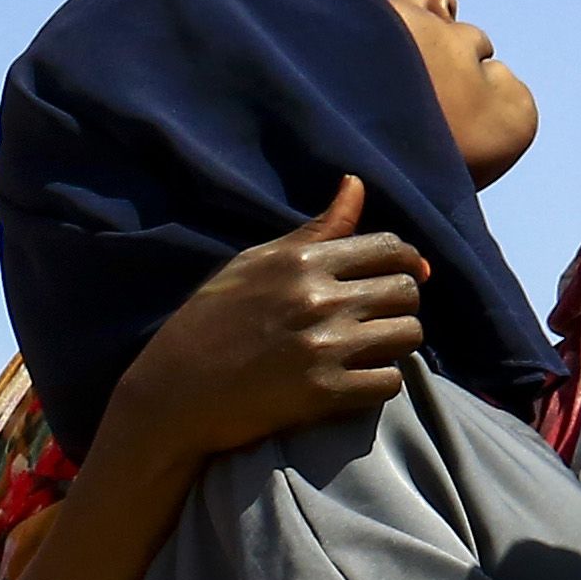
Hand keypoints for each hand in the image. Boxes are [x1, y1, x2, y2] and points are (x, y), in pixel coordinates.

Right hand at [103, 180, 421, 470]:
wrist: (172, 395)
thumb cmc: (209, 324)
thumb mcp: (254, 264)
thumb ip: (314, 230)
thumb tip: (356, 184)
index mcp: (301, 261)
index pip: (388, 247)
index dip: (408, 261)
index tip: (408, 276)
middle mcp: (317, 299)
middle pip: (406, 291)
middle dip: (402, 304)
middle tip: (382, 319)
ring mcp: (322, 347)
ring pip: (407, 335)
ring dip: (396, 344)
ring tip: (372, 350)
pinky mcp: (323, 393)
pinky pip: (388, 382)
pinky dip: (379, 383)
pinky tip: (358, 382)